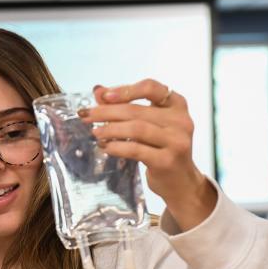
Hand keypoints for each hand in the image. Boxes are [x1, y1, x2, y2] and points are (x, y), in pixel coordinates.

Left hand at [79, 79, 216, 230]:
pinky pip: (136, 150)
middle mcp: (181, 120)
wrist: (180, 181)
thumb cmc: (161, 148)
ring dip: (110, 130)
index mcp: (177, 104)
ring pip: (136, 129)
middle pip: (136, 110)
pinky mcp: (167, 161)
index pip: (150, 87)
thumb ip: (125, 105)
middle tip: (87, 116)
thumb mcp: (149, 123)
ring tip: (95, 132)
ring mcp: (176, 141)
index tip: (104, 96)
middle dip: (107, 112)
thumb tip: (98, 91)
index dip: (125, 90)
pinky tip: (106, 147)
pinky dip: (117, 147)